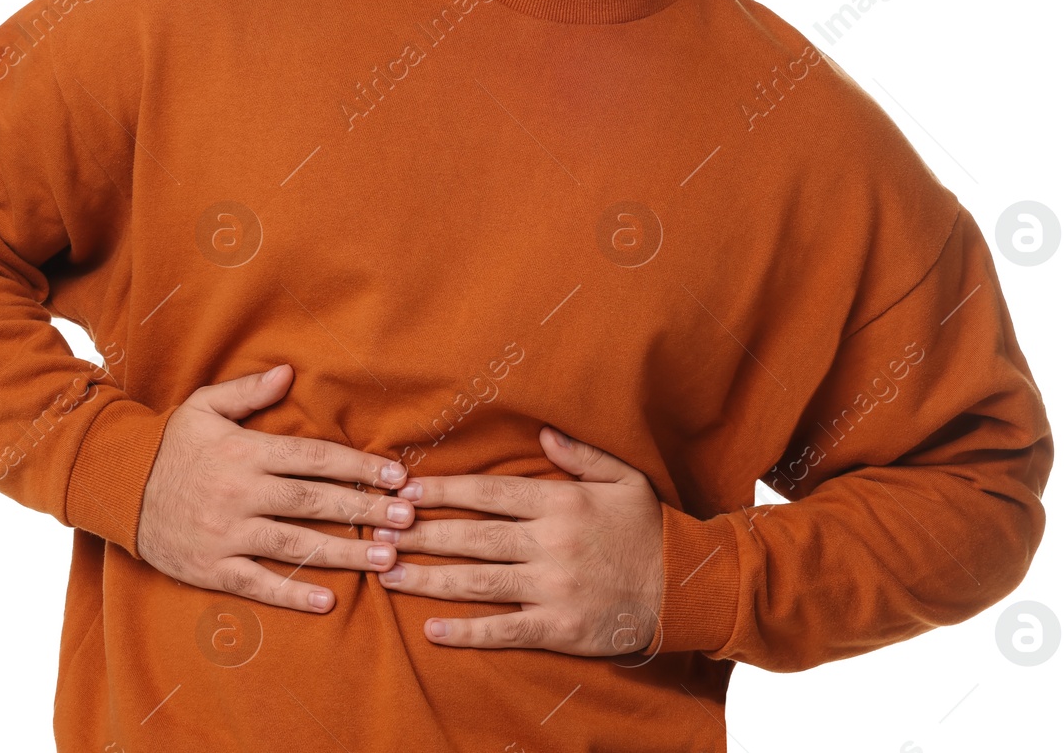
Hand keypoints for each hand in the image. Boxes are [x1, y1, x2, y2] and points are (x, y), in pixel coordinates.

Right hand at [136, 363, 414, 611]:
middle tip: (408, 518)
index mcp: (245, 451)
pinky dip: (293, 594)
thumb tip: (290, 372)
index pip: (313, 458)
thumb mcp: (204, 407)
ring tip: (386, 557)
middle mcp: (240, 492)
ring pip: (294, 544)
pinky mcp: (212, 567)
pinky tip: (328, 601)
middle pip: (313, 502)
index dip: (358, 467)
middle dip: (364, 509)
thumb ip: (248, 392)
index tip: (396, 475)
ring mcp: (226, 533)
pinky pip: (258, 583)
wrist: (116, 487)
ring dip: (343, 552)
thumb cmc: (170, 444)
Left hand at [369, 427, 664, 654]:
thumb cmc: (649, 529)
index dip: (443, 490)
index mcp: (560, 503)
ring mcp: (553, 588)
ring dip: (428, 579)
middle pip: (472, 537)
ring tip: (387, 574)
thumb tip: (541, 432)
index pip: (489, 492)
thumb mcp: (622, 479)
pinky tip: (433, 629)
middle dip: (420, 533)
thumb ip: (580, 455)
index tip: (406, 488)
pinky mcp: (559, 628)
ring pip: (478, 582)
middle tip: (377, 532)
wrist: (685, 588)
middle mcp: (551, 543)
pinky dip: (466, 631)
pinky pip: (504, 630)